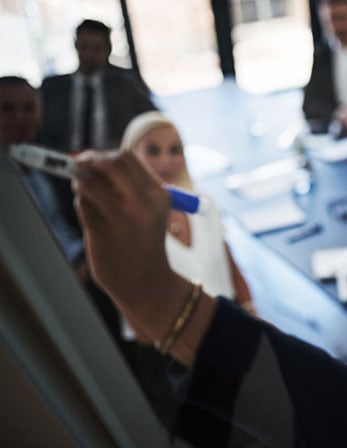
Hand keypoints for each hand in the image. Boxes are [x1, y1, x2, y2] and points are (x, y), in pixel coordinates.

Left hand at [72, 150, 187, 342]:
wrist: (147, 282)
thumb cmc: (144, 241)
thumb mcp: (149, 210)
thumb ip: (127, 185)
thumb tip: (87, 159)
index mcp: (158, 195)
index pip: (125, 157)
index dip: (102, 154)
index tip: (90, 159)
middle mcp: (142, 204)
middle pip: (108, 163)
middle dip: (87, 161)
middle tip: (77, 166)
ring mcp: (122, 218)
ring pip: (89, 183)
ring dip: (81, 184)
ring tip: (84, 193)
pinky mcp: (103, 233)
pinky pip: (83, 206)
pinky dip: (82, 205)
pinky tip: (91, 216)